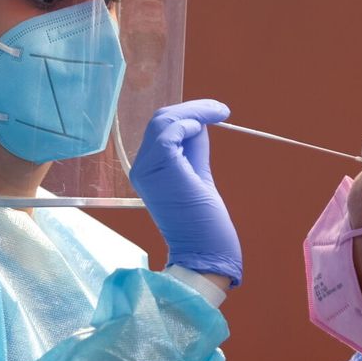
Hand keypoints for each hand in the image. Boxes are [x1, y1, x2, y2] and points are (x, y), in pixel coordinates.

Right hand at [130, 100, 241, 285]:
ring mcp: (146, 169)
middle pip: (159, 120)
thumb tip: (200, 120)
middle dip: (192, 109)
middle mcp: (140, 168)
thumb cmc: (203, 220)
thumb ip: (194, 148)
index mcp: (148, 169)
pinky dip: (189, 123)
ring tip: (219, 113)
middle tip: (221, 110)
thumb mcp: (197, 173)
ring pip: (163, 121)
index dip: (187, 115)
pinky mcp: (159, 170)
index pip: (160, 129)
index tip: (216, 112)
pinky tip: (204, 128)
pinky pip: (168, 133)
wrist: (204, 251)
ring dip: (194, 112)